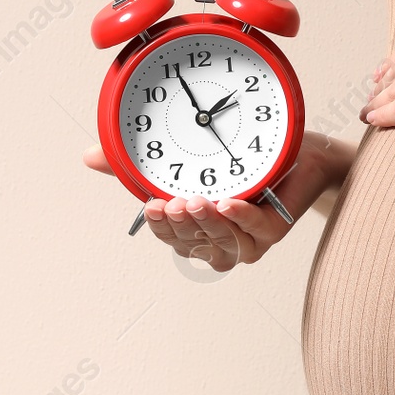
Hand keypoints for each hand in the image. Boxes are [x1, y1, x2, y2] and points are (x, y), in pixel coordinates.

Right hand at [81, 130, 348, 271]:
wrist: (303, 149)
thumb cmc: (248, 155)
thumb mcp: (189, 152)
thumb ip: (142, 162)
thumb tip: (90, 157)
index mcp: (200, 225)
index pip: (171, 238)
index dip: (159, 227)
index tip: (148, 204)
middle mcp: (223, 238)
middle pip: (194, 246)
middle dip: (180, 226)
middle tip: (170, 202)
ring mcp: (250, 237)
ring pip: (224, 245)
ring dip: (207, 224)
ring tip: (196, 200)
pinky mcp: (277, 227)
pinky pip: (257, 230)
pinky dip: (241, 217)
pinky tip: (228, 202)